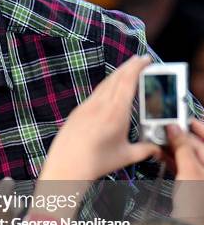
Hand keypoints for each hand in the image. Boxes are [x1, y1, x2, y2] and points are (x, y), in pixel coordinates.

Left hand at [40, 55, 161, 180]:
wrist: (67, 165)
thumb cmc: (96, 161)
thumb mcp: (126, 156)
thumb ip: (145, 150)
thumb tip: (158, 149)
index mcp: (116, 112)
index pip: (128, 81)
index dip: (137, 67)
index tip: (145, 59)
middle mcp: (100, 105)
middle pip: (116, 78)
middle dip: (129, 66)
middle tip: (139, 60)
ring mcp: (86, 106)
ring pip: (104, 84)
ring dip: (116, 75)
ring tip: (126, 71)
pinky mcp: (77, 112)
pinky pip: (94, 94)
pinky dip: (105, 86)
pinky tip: (107, 90)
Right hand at [166, 121, 203, 224]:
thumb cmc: (198, 207)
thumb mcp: (190, 171)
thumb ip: (182, 148)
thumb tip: (174, 129)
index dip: (198, 127)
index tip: (183, 119)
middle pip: (199, 147)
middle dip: (183, 138)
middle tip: (167, 130)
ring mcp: (201, 179)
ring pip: (190, 157)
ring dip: (176, 148)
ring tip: (161, 141)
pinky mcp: (192, 187)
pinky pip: (184, 168)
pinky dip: (173, 160)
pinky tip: (162, 154)